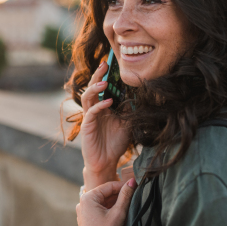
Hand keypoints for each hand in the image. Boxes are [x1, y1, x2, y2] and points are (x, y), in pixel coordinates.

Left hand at [77, 179, 136, 225]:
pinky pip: (100, 210)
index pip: (109, 186)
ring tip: (129, 206)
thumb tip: (133, 181)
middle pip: (106, 194)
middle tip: (134, 196)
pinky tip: (120, 214)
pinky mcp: (87, 222)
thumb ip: (126, 195)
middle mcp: (83, 203)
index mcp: (87, 198)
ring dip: (116, 203)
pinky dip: (110, 210)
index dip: (123, 186)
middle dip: (120, 195)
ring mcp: (83, 213)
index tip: (136, 187)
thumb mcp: (118, 213)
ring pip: (103, 202)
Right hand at [81, 61, 129, 190]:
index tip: (110, 63)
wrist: (107, 162)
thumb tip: (139, 95)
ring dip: (95, 88)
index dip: (104, 75)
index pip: (101, 87)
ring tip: (103, 82)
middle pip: (91, 88)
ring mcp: (89, 118)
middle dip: (97, 75)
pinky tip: (108, 102)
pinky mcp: (87, 127)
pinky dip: (99, 106)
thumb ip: (129, 109)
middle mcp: (94, 110)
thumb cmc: (116, 143)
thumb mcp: (127, 123)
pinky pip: (91, 113)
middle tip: (104, 64)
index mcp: (102, 107)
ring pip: (87, 97)